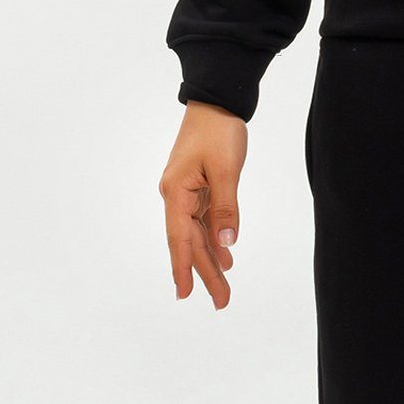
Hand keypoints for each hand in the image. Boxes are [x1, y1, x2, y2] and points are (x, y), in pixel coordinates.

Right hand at [160, 102, 248, 308]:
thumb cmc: (218, 131)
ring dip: (211, 259)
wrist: (216, 102)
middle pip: (190, 242)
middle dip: (205, 273)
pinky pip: (204, 221)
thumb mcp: (227, 170)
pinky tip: (226, 255)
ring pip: (198, 234)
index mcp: (176, 193)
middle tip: (222, 302)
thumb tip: (227, 242)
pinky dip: (215, 239)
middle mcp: (177, 197)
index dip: (183, 268)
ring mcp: (187, 193)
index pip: (180, 239)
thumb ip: (226, 208)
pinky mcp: (199, 188)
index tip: (185, 295)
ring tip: (224, 287)